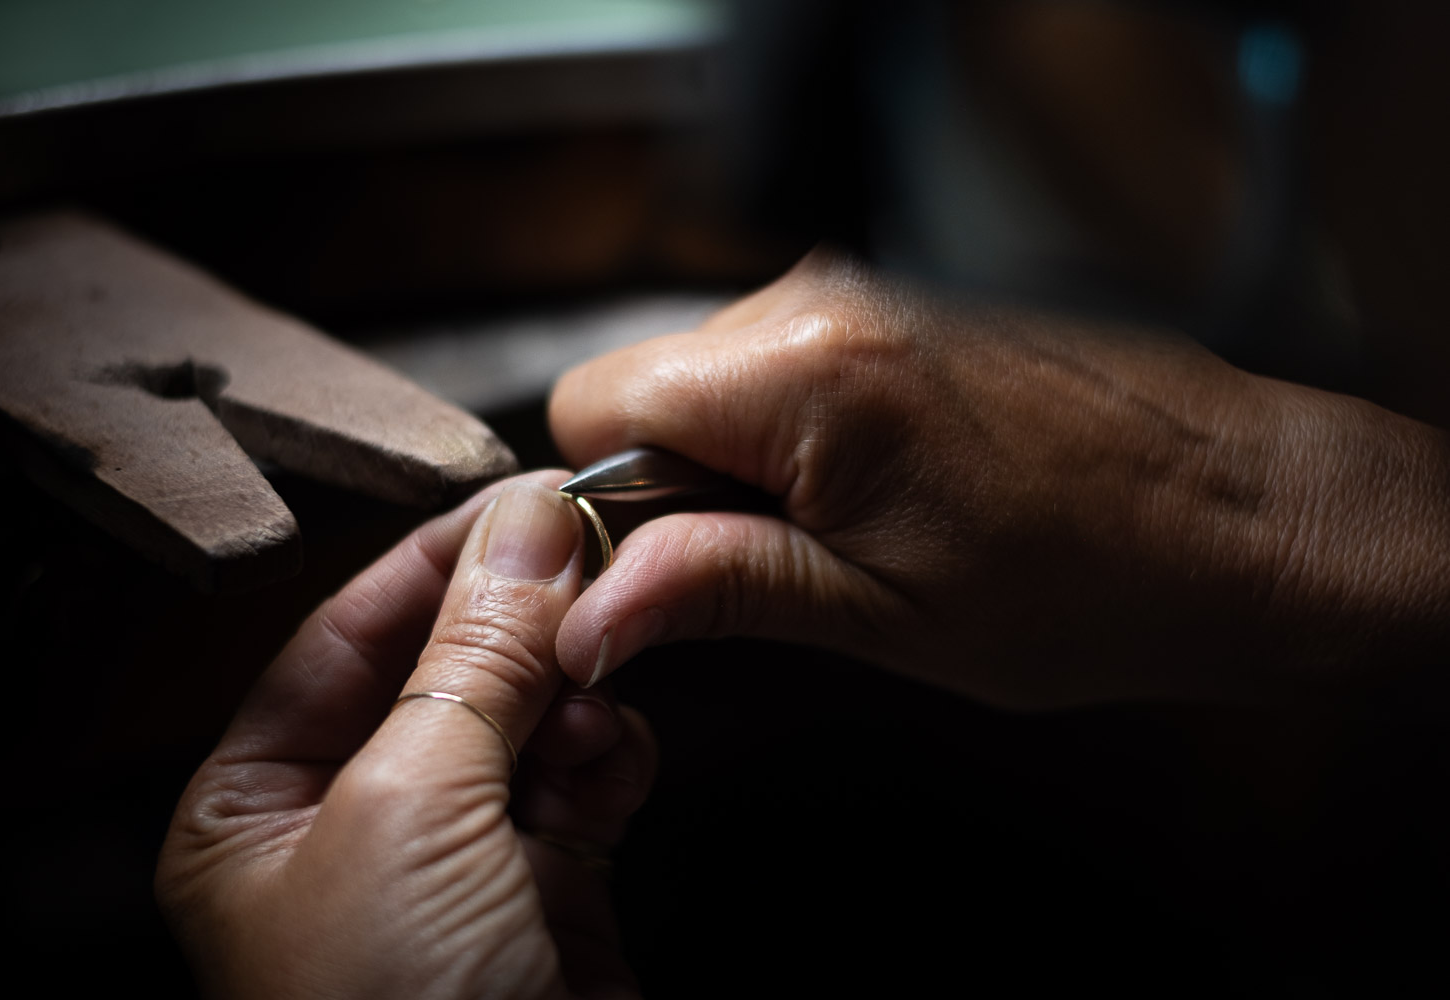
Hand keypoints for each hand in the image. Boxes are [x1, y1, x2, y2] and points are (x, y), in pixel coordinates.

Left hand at [157, 474, 655, 998]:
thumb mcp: (412, 813)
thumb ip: (472, 660)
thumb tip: (524, 529)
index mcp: (258, 808)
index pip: (343, 634)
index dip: (434, 559)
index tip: (521, 500)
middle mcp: (351, 830)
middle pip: (444, 670)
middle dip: (515, 623)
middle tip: (586, 559)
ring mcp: (456, 863)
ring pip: (527, 720)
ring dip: (570, 694)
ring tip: (597, 682)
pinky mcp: (547, 897)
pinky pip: (585, 783)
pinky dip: (610, 757)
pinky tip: (615, 758)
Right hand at [550, 250, 1449, 706]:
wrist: (1248, 516)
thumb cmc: (1094, 578)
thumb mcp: (882, 615)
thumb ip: (716, 589)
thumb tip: (591, 612)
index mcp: (805, 372)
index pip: (591, 406)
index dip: (608, 502)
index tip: (669, 564)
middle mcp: (830, 296)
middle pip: (652, 381)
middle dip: (680, 478)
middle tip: (786, 556)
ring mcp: (877, 281)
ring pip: (718, 370)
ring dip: (750, 454)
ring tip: (860, 521)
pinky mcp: (912, 291)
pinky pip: (792, 354)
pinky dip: (805, 424)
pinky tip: (891, 479)